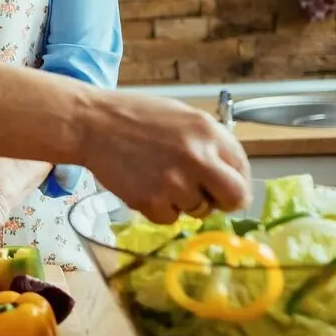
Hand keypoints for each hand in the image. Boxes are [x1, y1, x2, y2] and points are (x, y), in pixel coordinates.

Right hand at [82, 91, 251, 223]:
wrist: (91, 123)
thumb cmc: (135, 117)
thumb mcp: (182, 117)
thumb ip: (210, 143)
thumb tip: (229, 174)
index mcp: (208, 132)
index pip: (243, 171)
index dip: (234, 182)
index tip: (225, 187)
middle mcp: (197, 157)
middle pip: (234, 198)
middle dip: (223, 202)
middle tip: (207, 198)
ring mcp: (174, 182)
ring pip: (198, 210)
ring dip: (183, 201)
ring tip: (159, 178)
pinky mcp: (150, 201)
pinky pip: (169, 218)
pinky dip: (159, 208)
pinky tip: (144, 185)